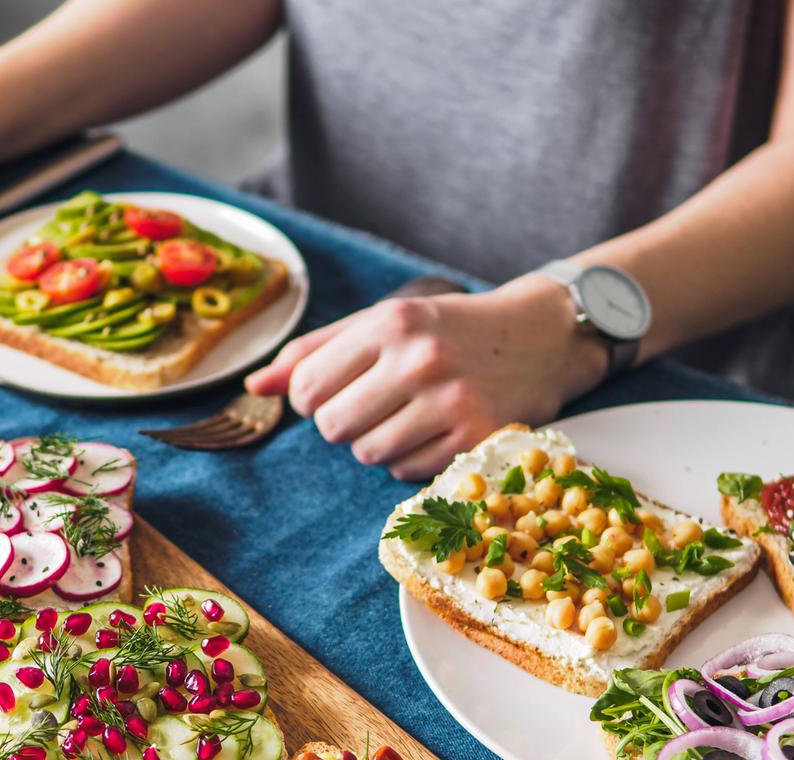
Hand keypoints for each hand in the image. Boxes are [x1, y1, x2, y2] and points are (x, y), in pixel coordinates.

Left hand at [245, 276, 608, 479]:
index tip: (332, 393)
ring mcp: (452, 402)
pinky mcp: (477, 438)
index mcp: (389, 324)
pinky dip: (410, 459)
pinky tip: (433, 431)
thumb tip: (253, 386)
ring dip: (376, 444)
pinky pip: (408, 472)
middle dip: (341, 424)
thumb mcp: (382, 321)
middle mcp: (420, 360)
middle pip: (333, 427)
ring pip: (369, 454)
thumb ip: (315, 351)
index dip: (309, 400)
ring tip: (405, 417)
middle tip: (370, 407)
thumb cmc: (447, 328)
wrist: (540, 334)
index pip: (307, 388)